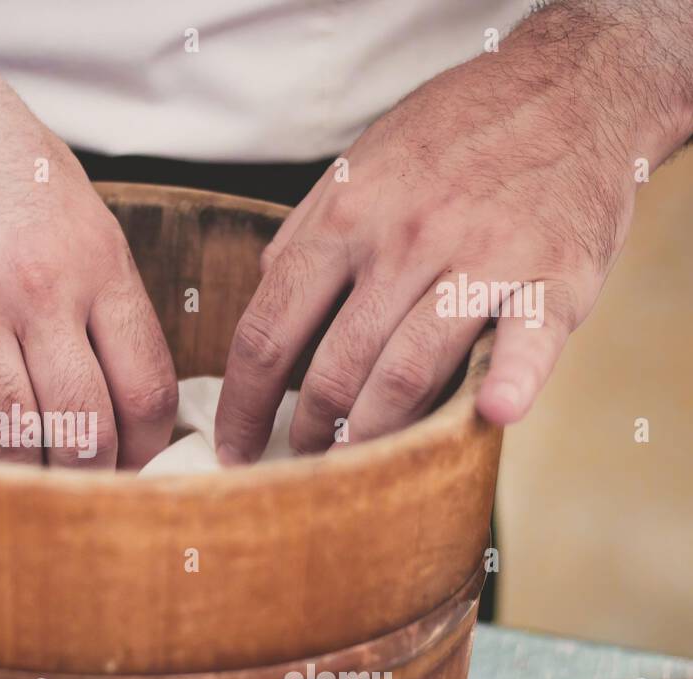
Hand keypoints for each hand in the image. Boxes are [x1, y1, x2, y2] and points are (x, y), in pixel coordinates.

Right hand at [0, 9, 175, 467]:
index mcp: (94, 257)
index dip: (150, 443)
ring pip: (11, 438)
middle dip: (93, 477)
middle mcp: (36, 289)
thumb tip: (120, 376)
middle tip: (89, 495)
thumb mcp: (74, 201)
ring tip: (32, 495)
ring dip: (26, 482)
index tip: (141, 462)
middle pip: (84, 426)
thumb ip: (101, 288)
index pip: (145, 383)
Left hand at [214, 0, 692, 462]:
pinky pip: (525, 340)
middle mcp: (404, 240)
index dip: (243, 403)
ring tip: (355, 464)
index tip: (233, 446)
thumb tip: (262, 292)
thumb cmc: (452, 135)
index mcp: (344, 217)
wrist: (571, 87)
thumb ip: (307, 232)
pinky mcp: (552, 276)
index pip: (268, 331)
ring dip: (373, 433)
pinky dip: (510, 381)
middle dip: (306, 430)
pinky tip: (491, 414)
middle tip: (300, 461)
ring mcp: (480, 258)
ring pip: (407, 370)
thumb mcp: (358, 163)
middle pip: (332, 367)